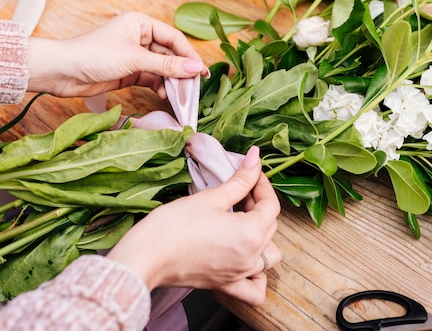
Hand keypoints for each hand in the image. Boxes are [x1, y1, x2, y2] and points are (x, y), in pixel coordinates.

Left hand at [26, 11, 207, 98]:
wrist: (62, 72)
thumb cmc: (92, 54)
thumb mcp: (135, 59)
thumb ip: (167, 66)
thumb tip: (195, 68)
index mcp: (140, 24)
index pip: (174, 38)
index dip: (189, 55)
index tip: (201, 71)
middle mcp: (139, 37)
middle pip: (170, 55)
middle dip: (181, 71)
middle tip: (194, 86)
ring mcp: (134, 56)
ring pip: (162, 69)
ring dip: (171, 82)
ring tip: (180, 94)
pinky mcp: (129, 72)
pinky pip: (152, 79)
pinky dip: (160, 87)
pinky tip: (165, 95)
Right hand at [106, 146, 280, 305]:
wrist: (146, 257)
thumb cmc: (174, 226)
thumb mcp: (211, 197)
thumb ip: (240, 180)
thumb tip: (255, 159)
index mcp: (251, 233)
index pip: (271, 205)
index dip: (262, 184)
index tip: (251, 172)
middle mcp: (251, 257)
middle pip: (270, 226)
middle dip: (258, 205)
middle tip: (239, 191)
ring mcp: (239, 274)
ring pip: (268, 255)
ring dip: (263, 237)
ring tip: (243, 222)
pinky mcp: (225, 285)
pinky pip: (254, 288)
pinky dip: (257, 276)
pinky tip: (247, 260)